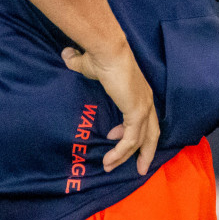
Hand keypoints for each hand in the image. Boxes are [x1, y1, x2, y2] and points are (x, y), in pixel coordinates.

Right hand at [62, 44, 159, 174]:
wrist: (107, 50)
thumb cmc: (100, 55)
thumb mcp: (88, 64)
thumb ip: (78, 63)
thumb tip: (66, 54)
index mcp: (139, 91)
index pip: (143, 117)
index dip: (132, 130)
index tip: (112, 136)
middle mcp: (146, 100)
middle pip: (152, 133)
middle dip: (145, 153)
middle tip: (138, 168)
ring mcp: (143, 107)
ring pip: (140, 141)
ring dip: (124, 156)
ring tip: (109, 167)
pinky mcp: (136, 113)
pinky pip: (131, 140)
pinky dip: (120, 152)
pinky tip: (109, 159)